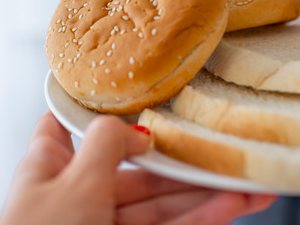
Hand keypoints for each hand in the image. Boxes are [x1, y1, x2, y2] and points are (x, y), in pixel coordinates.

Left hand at [0, 112, 275, 224]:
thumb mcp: (73, 183)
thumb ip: (107, 145)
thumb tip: (137, 128)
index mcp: (50, 163)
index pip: (72, 121)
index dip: (104, 104)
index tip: (143, 88)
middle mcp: (77, 190)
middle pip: (137, 166)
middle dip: (184, 160)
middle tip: (228, 150)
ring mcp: (103, 222)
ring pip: (160, 202)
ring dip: (204, 193)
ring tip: (249, 184)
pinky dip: (199, 219)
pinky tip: (230, 207)